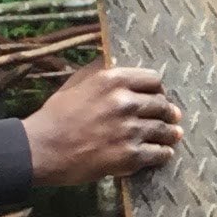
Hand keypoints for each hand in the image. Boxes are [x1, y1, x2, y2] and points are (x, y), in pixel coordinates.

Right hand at [25, 64, 184, 183]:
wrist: (42, 149)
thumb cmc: (56, 115)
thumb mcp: (76, 82)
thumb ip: (100, 70)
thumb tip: (117, 61)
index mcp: (113, 80)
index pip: (153, 80)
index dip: (158, 89)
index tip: (159, 96)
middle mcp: (125, 102)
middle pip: (161, 104)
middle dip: (168, 111)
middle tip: (173, 116)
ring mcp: (129, 130)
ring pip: (163, 129)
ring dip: (170, 133)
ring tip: (174, 135)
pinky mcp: (129, 156)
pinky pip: (158, 153)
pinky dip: (163, 153)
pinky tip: (164, 153)